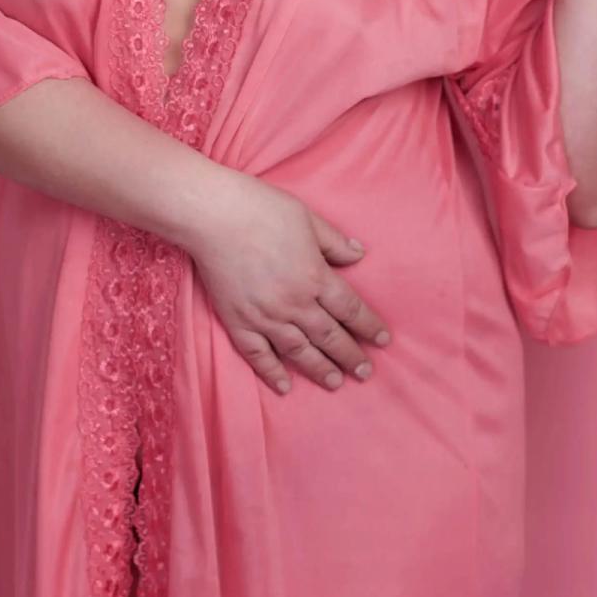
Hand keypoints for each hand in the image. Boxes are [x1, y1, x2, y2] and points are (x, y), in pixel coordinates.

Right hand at [185, 177, 390, 395]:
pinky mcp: (238, 322)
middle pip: (329, 337)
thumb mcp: (308, 219)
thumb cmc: (262, 210)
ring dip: (320, 369)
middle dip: (351, 356)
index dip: (369, 326)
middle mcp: (294, 304)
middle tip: (365, 373)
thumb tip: (360, 255)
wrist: (213, 216)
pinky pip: (258, 355)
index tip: (382, 341)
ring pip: (299, 351)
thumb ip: (334, 242)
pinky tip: (284, 386)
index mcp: (315, 277)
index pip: (350, 310)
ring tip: (335, 383)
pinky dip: (272, 373)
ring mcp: (265, 317)